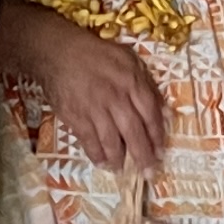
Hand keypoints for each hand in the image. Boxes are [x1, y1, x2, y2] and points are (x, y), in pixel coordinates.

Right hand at [8, 7, 166, 176]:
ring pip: (111, 140)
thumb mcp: (130, 61)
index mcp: (132, 82)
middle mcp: (115, 97)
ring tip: (124, 170)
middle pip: (133, 131)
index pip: (150, 114)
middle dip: (143, 155)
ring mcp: (94, 108)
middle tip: (149, 171)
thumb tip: (165, 113)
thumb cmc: (98, 56)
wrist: (59, 52)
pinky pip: (88, 140)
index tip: (161, 152)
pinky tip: (103, 163)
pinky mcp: (75, 116)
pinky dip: (96, 154)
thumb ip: (148, 86)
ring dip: (120, 158)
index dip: (157, 136)